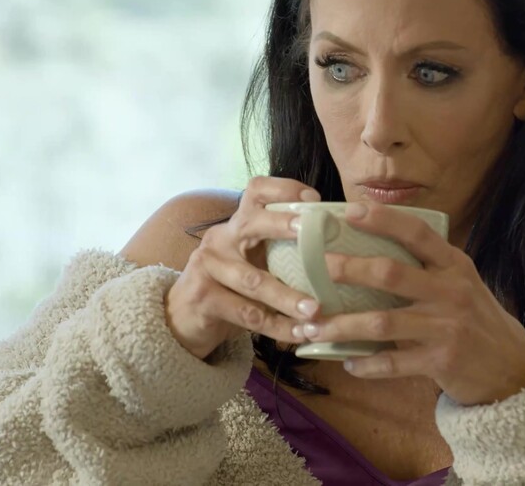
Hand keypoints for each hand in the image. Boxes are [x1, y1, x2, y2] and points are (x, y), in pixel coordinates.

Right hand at [165, 177, 322, 359]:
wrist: (185, 318)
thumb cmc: (234, 285)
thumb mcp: (255, 260)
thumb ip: (284, 251)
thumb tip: (339, 248)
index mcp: (239, 223)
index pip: (257, 191)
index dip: (285, 189)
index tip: (314, 200)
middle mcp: (221, 237)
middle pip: (252, 222)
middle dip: (283, 225)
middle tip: (312, 233)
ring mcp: (208, 266)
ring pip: (253, 281)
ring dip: (287, 297)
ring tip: (315, 310)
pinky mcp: (202, 297)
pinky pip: (247, 314)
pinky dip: (277, 326)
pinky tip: (299, 334)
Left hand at [297, 202, 524, 405]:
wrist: (512, 366)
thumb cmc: (476, 319)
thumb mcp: (462, 284)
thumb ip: (428, 268)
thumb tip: (370, 252)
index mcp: (455, 265)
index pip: (417, 233)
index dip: (383, 220)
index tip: (348, 211)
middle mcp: (451, 291)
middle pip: (391, 274)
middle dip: (349, 269)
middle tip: (317, 267)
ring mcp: (445, 327)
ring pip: (382, 322)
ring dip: (342, 325)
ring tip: (312, 328)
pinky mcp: (440, 361)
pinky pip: (392, 363)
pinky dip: (366, 364)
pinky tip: (348, 362)